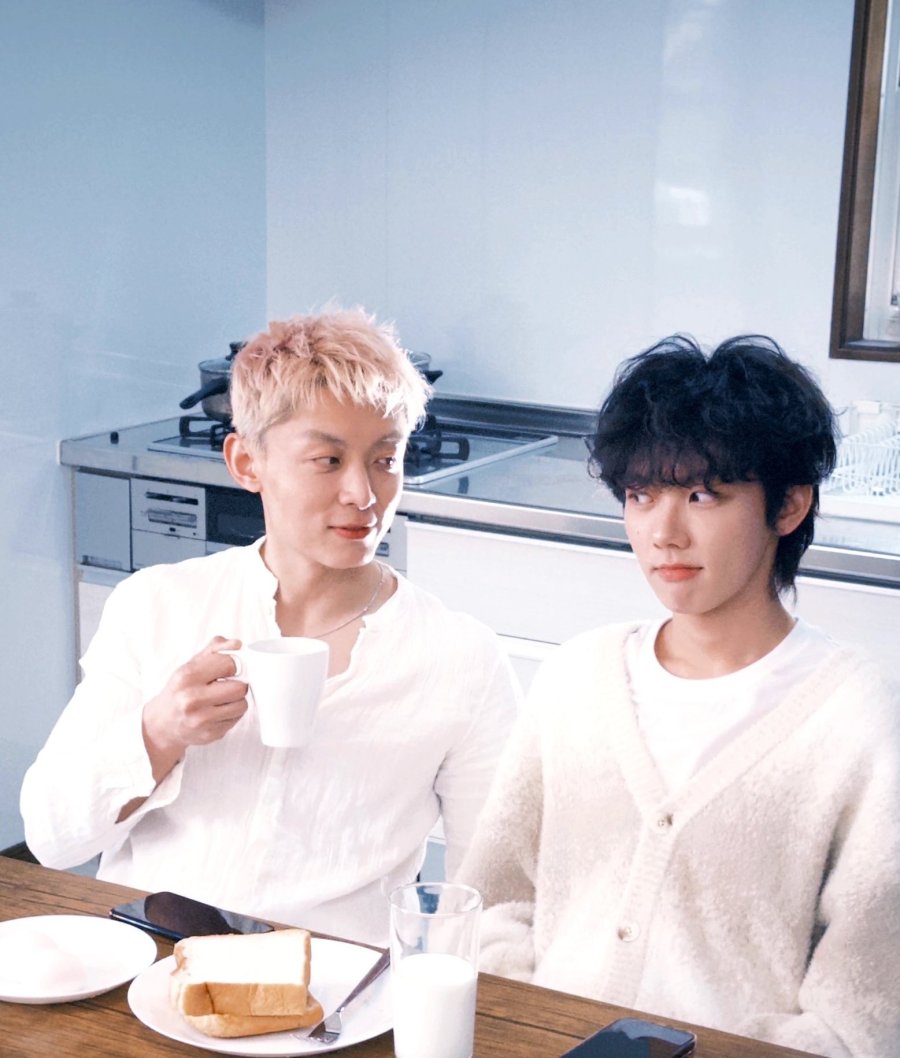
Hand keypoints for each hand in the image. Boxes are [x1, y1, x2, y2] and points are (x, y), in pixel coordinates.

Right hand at [141, 637, 248, 780]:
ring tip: (223, 699)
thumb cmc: (180, 690)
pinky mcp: (210, 734)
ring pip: (242, 705)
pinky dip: (232, 714)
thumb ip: (215, 649)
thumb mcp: (191, 665)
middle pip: (239, 687)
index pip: (229, 664)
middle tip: (228, 685)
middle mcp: (192, 699)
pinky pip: (236, 719)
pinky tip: (218, 712)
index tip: (228, 669)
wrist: (161, 723)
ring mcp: (201, 719)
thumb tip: (238, 644)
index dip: (233, 665)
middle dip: (238, 684)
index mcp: (187, 676)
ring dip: (237, 700)